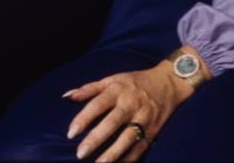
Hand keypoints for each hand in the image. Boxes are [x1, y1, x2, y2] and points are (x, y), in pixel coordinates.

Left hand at [64, 61, 193, 161]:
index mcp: (118, 90)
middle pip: (112, 123)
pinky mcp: (152, 131)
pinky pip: (139, 149)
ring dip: (112, 153)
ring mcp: (143, 119)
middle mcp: (130, 104)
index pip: (97, 104)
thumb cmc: (134, 82)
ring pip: (127, 138)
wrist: (167, 83)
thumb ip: (89, 89)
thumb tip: (66, 97)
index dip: (83, 118)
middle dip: (96, 139)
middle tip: (80, 154)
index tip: (70, 133)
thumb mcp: (112, 79)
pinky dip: (128, 159)